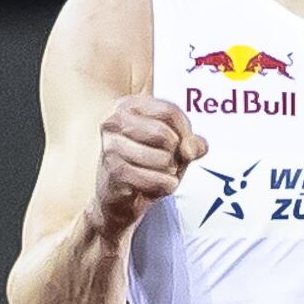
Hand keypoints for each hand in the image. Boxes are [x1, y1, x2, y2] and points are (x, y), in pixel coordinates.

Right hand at [88, 95, 202, 237]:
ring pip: (163, 158)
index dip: (186, 131)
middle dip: (176, 154)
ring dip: (170, 172)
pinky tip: (152, 187)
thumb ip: (191, 141)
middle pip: (165, 134)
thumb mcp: (173, 147)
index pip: (170, 111)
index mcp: (128, 106)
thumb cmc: (146, 164)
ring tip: (157, 174)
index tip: (185, 145)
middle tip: (168, 162)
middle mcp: (114, 121)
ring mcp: (111, 146)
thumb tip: (192, 148)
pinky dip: (165, 186)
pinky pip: (158, 179)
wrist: (118, 198)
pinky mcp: (115, 171)